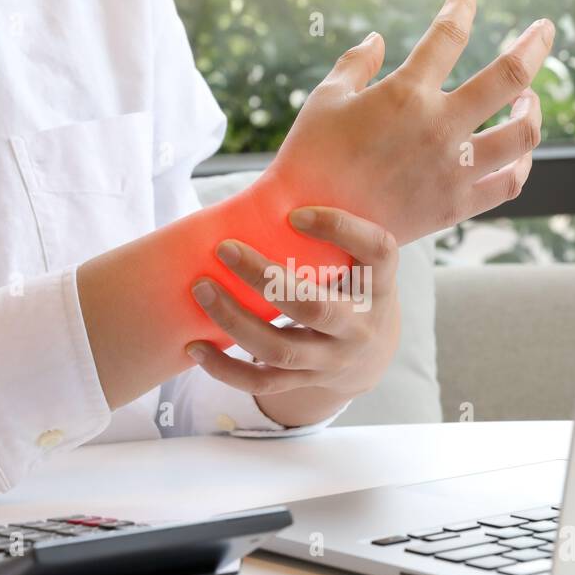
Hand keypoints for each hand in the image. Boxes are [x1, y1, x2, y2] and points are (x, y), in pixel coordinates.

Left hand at [185, 207, 400, 425]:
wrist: (371, 352)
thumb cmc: (353, 284)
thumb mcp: (358, 259)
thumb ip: (330, 233)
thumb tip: (268, 191)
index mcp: (380, 284)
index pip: (377, 251)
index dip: (339, 229)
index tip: (294, 213)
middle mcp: (361, 325)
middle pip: (313, 307)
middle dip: (264, 277)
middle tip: (224, 248)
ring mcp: (332, 360)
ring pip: (280, 349)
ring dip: (234, 320)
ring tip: (201, 288)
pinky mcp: (305, 381)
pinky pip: (263, 382)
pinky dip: (225, 369)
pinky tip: (195, 346)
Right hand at [261, 0, 553, 245]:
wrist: (305, 230)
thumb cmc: (309, 159)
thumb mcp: (324, 99)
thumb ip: (356, 63)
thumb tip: (379, 39)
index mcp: (405, 94)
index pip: (447, 36)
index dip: (460, 9)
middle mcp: (439, 128)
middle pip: (509, 76)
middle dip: (534, 45)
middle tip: (545, 29)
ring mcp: (453, 169)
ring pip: (521, 133)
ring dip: (533, 108)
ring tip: (529, 98)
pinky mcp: (455, 206)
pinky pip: (508, 184)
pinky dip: (521, 165)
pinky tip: (518, 152)